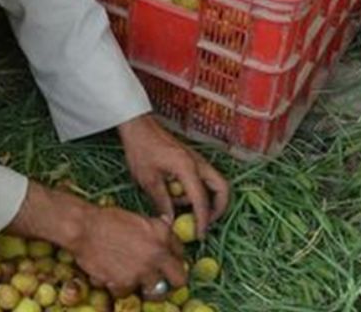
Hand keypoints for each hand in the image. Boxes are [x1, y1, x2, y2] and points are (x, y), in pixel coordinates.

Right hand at [6, 182, 186, 299]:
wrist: (83, 227)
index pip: (180, 253)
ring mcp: (144, 271)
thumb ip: (154, 228)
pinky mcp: (126, 283)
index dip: (172, 259)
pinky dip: (119, 287)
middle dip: (171, 282)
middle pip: (179, 279)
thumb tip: (166, 224)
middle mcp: (159, 253)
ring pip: (155, 292)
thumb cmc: (106, 219)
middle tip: (159, 282)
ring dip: (145, 287)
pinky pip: (128, 292)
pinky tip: (111, 276)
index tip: (165, 264)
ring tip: (132, 280)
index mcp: (163, 233)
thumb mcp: (137, 218)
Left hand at [118, 113, 230, 237]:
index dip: (203, 220)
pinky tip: (175, 192)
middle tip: (204, 223)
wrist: (138, 126)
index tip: (200, 235)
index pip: (201, 199)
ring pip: (215, 184)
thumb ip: (162, 201)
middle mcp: (198, 163)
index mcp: (187, 167)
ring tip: (177, 204)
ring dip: (203, 199)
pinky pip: (204, 179)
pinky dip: (197, 190)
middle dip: (218, 208)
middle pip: (222, 189)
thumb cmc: (141, 149)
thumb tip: (171, 223)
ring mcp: (198, 160)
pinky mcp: (193, 160)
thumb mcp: (148, 179)